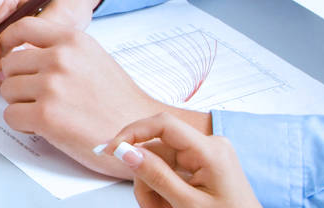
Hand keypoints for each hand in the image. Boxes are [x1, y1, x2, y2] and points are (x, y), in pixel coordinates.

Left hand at [0, 17, 203, 178]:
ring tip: (46, 112)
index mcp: (72, 40)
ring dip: (20, 104)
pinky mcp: (46, 116)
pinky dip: (23, 124)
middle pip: (10, 63)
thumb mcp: (92, 58)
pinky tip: (45, 127)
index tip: (8, 53)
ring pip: (7, 90)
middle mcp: (60, 59)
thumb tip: (21, 53)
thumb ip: (60, 51)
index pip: (23, 26)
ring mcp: (51, 86)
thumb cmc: (118, 100)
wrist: (139, 131)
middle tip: (38, 96)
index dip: (9, 41)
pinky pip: (11, 115)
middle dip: (18, 81)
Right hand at [104, 113, 259, 207]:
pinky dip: (164, 191)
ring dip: (153, 189)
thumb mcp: (187, 204)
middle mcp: (211, 146)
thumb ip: (156, 176)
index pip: (163, 124)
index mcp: (211, 150)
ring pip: (161, 163)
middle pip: (158, 150)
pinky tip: (169, 206)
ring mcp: (207, 156)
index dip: (133, 133)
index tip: (111, 149)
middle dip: (146, 179)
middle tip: (147, 205)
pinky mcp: (204, 166)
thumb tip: (127, 151)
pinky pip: (171, 171)